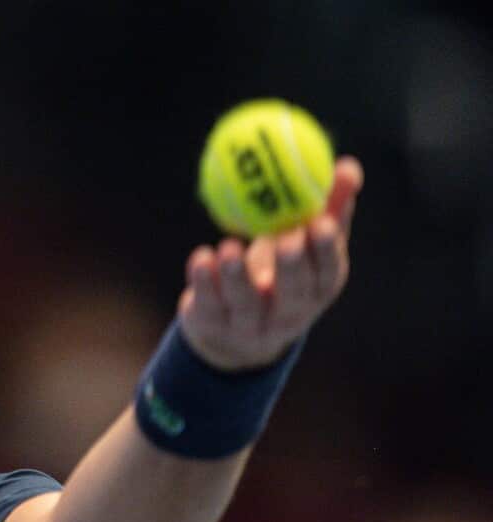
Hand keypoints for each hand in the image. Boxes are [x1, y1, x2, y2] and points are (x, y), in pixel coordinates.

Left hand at [178, 156, 364, 370]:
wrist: (231, 327)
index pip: (327, 274)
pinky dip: (203, 280)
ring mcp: (249, 326)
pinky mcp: (212, 326)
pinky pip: (208, 303)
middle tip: (287, 237)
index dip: (326, 252)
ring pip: (245, 302)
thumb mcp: (304, 244)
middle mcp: (287, 315)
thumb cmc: (278, 272)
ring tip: (229, 246)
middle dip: (292, 267)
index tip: (322, 223)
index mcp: (315, 292)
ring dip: (237, 275)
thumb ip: (327, 208)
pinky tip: (202, 256)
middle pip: (293, 295)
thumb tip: (348, 165)